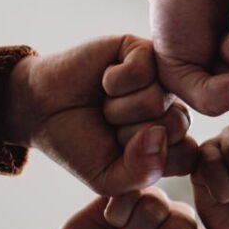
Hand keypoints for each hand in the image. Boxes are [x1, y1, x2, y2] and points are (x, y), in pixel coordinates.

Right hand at [4, 35, 195, 194]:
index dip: (148, 160)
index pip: (187, 155)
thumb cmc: (78, 145)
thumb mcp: (108, 178)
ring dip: (117, 108)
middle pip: (176, 125)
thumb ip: (141, 172)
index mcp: (171, 139)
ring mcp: (160, 78)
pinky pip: (141, 70)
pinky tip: (103, 80)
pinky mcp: (142, 50)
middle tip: (109, 124)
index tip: (121, 154)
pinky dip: (113, 81)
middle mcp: (171, 107)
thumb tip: (161, 135)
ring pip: (156, 100)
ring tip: (104, 104)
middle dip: (131, 133)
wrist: (41, 110)